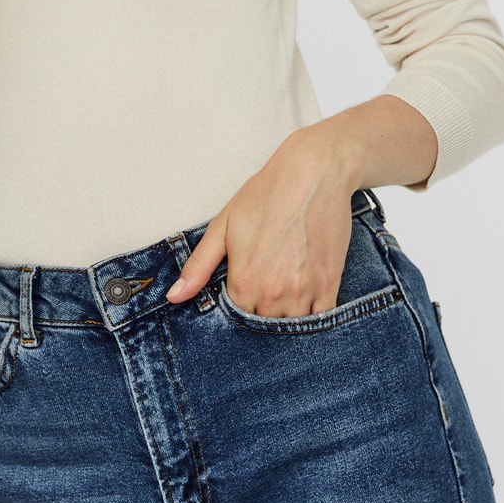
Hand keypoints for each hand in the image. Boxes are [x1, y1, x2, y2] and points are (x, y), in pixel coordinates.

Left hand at [166, 125, 357, 316]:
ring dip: (286, 319)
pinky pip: (320, 320)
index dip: (237, 311)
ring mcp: (304, 292)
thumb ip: (198, 266)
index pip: (235, 320)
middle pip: (263, 327)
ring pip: (291, 328)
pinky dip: (312, 319)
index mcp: (244, 280)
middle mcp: (273, 293)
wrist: (314, 174)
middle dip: (261, 317)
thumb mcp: (223, 226)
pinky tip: (306, 302)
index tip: (241, 297)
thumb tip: (174, 296)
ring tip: (284, 296)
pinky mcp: (329, 285)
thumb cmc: (266, 195)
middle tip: (264, 294)